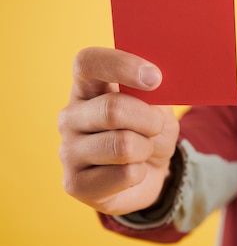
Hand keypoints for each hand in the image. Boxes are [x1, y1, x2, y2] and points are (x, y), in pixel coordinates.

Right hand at [58, 47, 179, 214]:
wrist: (151, 173)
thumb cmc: (151, 132)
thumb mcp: (159, 107)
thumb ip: (153, 93)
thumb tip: (153, 82)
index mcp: (88, 87)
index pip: (88, 62)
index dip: (121, 65)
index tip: (154, 77)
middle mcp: (70, 116)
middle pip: (112, 109)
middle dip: (149, 120)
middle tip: (156, 127)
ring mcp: (68, 150)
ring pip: (122, 145)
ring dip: (146, 148)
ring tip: (143, 150)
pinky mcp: (74, 183)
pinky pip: (124, 174)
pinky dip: (141, 173)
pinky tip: (132, 172)